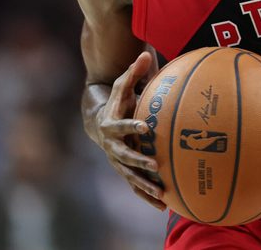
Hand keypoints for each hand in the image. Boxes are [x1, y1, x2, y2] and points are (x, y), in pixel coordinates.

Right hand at [96, 51, 165, 209]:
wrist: (97, 122)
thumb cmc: (115, 100)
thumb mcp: (121, 85)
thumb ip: (133, 72)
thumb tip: (145, 54)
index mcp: (111, 124)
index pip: (121, 125)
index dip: (131, 126)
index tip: (145, 127)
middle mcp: (112, 146)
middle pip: (125, 156)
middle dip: (140, 162)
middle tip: (156, 166)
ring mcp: (117, 160)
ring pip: (130, 176)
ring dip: (145, 185)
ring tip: (162, 194)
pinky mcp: (125, 170)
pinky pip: (136, 185)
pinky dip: (147, 196)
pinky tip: (163, 206)